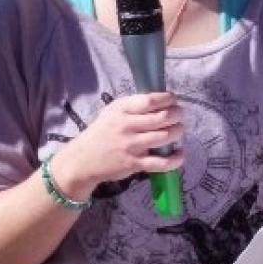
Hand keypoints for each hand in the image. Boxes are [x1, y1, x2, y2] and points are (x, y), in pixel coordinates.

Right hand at [54, 93, 184, 197]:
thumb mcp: (110, 113)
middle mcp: (127, 126)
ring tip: (177, 131)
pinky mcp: (134, 164)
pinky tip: (180, 154)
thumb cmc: (99, 134)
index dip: (168, 99)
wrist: (82, 160)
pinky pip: (162, 162)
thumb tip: (160, 101)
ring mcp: (131, 145)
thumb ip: (132, 107)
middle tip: (179, 116)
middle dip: (177, 115)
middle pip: (163, 117)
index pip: (151, 100)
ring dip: (178, 133)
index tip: (173, 100)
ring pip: (166, 136)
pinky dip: (176, 158)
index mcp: (121, 110)